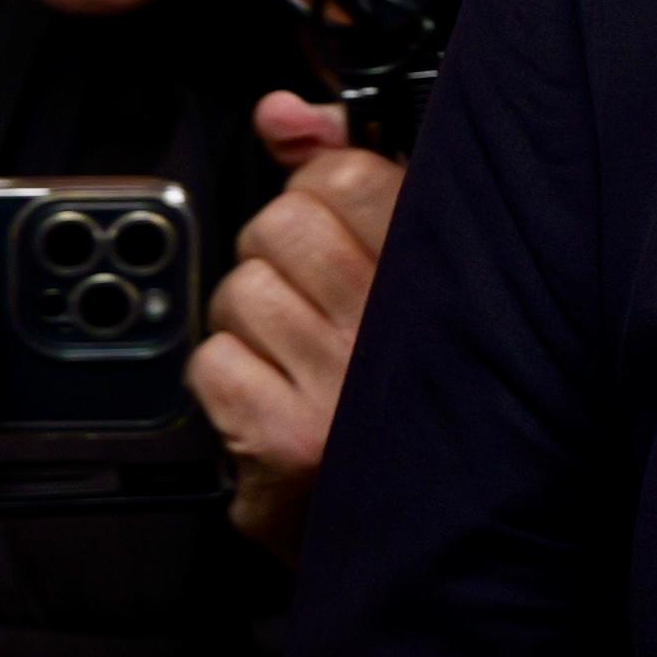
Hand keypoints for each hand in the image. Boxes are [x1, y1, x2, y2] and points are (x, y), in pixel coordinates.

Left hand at [190, 94, 401, 560]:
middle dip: (278, 258)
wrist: (438, 544)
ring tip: (300, 360)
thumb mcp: (416, 270)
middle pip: (279, 226)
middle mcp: (401, 323)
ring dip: (252, 326)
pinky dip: (230, 384)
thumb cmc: (424, 392)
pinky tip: (274, 404)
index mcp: (446, 270)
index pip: (348, 176)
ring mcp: (340, 386)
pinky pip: (211, 365)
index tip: (335, 223)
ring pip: (236, 294)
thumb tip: (281, 112)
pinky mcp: (285, 444)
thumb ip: (351, 173)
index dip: (322, 192)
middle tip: (315, 304)